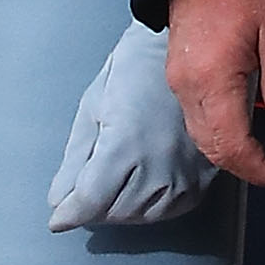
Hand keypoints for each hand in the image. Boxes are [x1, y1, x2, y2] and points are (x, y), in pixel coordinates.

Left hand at [49, 22, 219, 229]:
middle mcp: (159, 163)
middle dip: (92, 207)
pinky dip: (151, 205)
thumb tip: (59, 199)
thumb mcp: (93, 106)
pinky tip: (142, 186)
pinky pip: (171, 209)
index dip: (68, 213)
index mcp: (126, 143)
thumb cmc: (135, 68)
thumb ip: (75, 159)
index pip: (90, 201)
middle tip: (86, 189)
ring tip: (114, 184)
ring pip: (141, 215)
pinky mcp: (205, 173)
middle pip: (113, 212)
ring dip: (120, 208)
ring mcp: (185, 171)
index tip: (59, 217)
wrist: (182, 47)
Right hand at [163, 0, 264, 191]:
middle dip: (247, 168)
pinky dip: (220, 131)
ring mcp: (179, 81)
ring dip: (233, 152)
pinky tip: (246, 126)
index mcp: (213, 78)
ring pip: (202, 137)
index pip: (233, 144)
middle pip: (214, 149)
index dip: (260, 169)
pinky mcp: (179, 75)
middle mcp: (188, 86)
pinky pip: (196, 118)